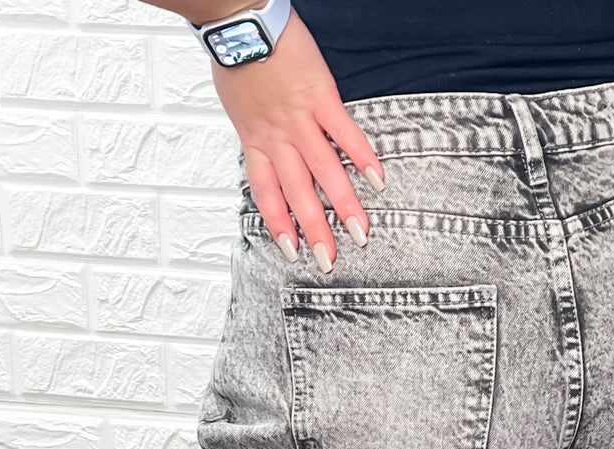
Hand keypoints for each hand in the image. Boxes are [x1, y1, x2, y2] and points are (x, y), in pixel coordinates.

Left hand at [209, 9, 384, 271]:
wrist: (239, 23)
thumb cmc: (236, 57)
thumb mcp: (238, 106)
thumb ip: (256, 131)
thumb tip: (267, 148)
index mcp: (255, 141)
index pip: (266, 194)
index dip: (278, 225)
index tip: (292, 252)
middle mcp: (277, 138)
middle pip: (297, 194)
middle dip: (315, 231)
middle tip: (329, 261)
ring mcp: (300, 120)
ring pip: (323, 172)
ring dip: (343, 206)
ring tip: (360, 232)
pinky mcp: (320, 96)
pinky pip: (344, 133)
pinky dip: (361, 157)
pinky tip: (377, 179)